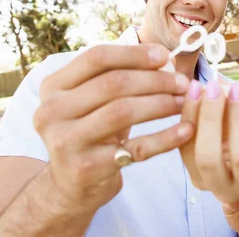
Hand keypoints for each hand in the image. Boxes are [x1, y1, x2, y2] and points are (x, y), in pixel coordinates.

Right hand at [34, 44, 193, 213]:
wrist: (72, 184)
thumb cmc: (92, 131)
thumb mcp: (96, 101)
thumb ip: (123, 75)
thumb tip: (167, 60)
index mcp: (53, 86)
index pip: (96, 58)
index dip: (134, 54)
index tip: (165, 56)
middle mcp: (52, 111)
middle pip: (113, 84)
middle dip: (155, 80)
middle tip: (183, 83)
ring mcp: (66, 141)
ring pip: (123, 111)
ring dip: (161, 103)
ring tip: (184, 102)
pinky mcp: (87, 168)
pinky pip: (136, 148)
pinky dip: (166, 138)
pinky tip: (186, 130)